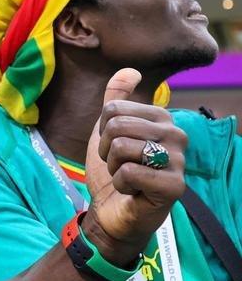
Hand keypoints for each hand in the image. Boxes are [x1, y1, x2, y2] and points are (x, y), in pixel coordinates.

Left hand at [83, 68, 186, 265]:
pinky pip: (129, 172)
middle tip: (119, 165)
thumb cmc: (114, 170)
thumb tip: (129, 70)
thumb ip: (116, 100)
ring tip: (127, 177)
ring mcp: (178, 161)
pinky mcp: (175, 186)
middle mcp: (176, 135)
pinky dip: (121, 184)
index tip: (115, 147)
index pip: (112, 109)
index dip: (102, 131)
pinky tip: (133, 191)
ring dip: (114, 167)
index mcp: (162, 118)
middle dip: (106, 149)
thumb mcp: (108, 131)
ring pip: (122, 147)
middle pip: (117, 125)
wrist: (112, 210)